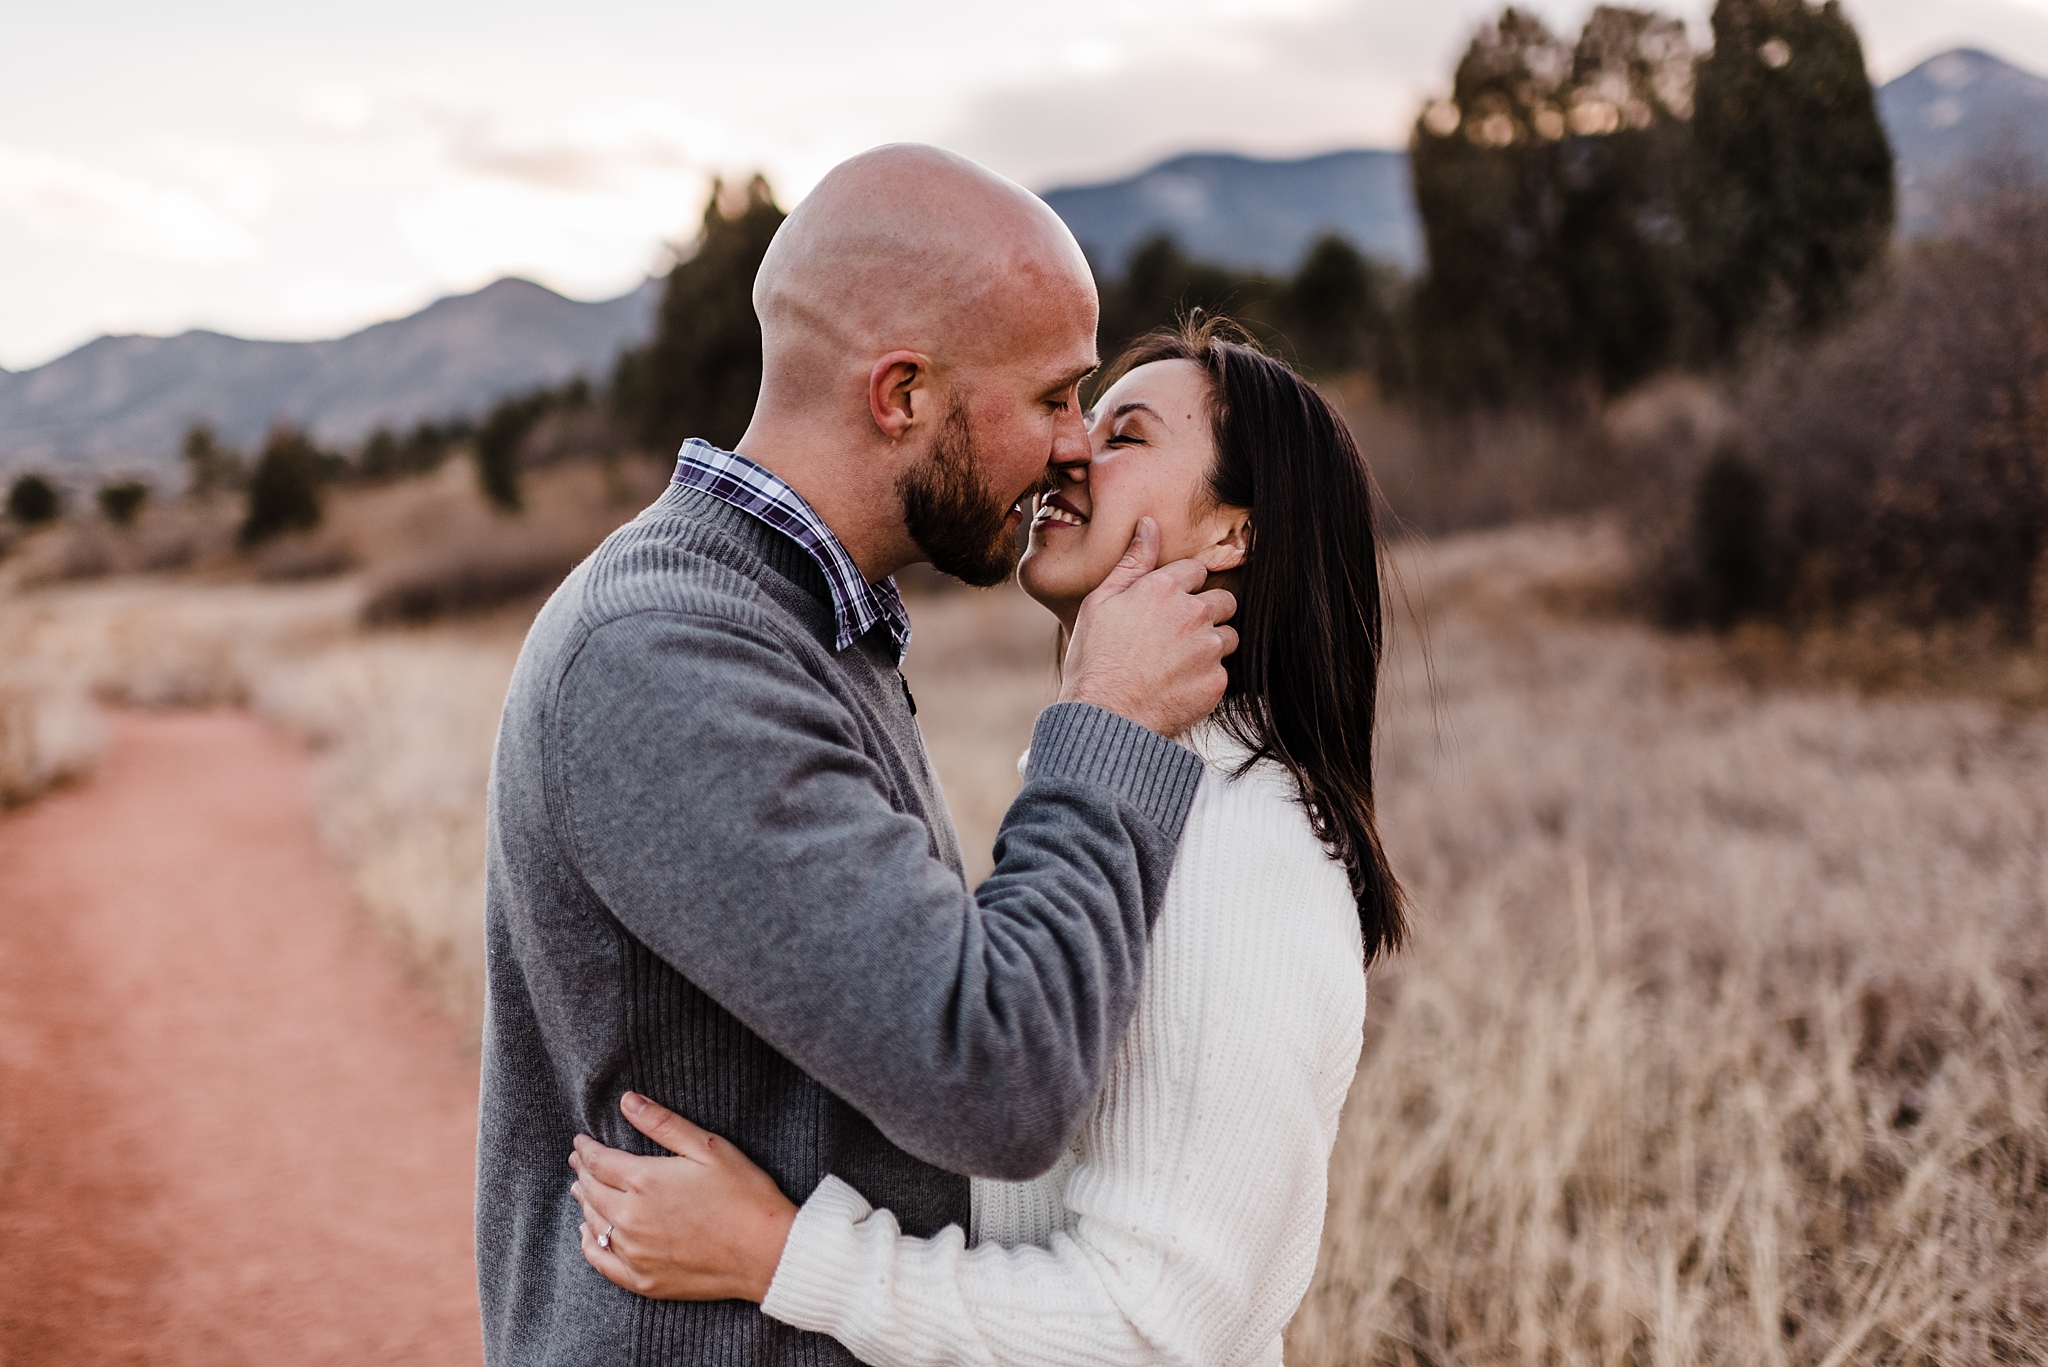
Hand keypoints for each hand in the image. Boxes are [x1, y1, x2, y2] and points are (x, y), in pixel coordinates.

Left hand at [569, 1092, 797, 1302]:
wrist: (767, 1253)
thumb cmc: (744, 1194)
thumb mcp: (708, 1147)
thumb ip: (663, 1123)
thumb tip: (627, 1100)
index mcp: (645, 1181)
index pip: (599, 1161)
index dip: (586, 1149)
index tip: (581, 1141)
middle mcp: (631, 1218)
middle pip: (592, 1191)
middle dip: (583, 1172)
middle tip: (578, 1161)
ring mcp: (635, 1252)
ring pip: (595, 1223)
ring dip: (585, 1203)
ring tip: (582, 1189)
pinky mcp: (643, 1279)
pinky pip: (602, 1261)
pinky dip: (589, 1244)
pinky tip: (587, 1235)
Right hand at [1058, 518, 1237, 736]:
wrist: (1104, 719)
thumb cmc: (1094, 661)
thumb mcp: (1100, 603)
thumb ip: (1132, 562)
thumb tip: (1149, 524)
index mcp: (1164, 588)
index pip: (1197, 570)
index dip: (1184, 586)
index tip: (1170, 604)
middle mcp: (1193, 613)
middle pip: (1224, 600)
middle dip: (1207, 612)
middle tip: (1179, 634)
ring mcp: (1208, 649)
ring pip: (1229, 636)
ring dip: (1212, 644)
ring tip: (1179, 662)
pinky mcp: (1217, 681)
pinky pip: (1223, 671)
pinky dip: (1206, 677)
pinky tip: (1179, 685)